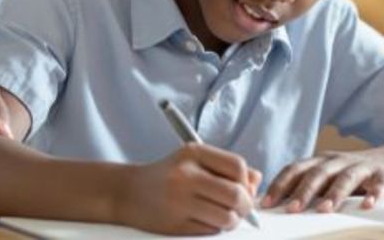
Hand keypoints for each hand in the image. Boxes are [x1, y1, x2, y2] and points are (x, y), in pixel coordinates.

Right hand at [115, 143, 261, 234]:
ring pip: (226, 217)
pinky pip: (210, 230)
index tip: (244, 189)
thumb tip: (256, 180)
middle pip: (235, 194)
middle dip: (246, 206)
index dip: (246, 181)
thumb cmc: (167, 175)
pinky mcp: (174, 224)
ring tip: (225, 217)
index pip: (237, 166)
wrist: (126, 192)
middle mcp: (185, 175)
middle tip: (243, 209)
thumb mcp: (194, 162)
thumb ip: (225, 168)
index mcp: (193, 153)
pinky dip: (215, 228)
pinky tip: (205, 220)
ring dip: (232, 221)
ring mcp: (179, 200)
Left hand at [262, 146, 383, 212]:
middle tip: (292, 209)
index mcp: (322, 161)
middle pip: (318, 173)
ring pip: (346, 178)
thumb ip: (309, 187)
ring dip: (334, 194)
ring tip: (325, 210)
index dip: (280, 185)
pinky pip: (379, 184)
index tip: (267, 203)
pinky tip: (368, 205)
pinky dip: (374, 194)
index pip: (296, 169)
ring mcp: (363, 166)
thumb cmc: (356, 174)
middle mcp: (339, 161)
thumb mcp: (331, 176)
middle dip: (303, 191)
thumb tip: (278, 206)